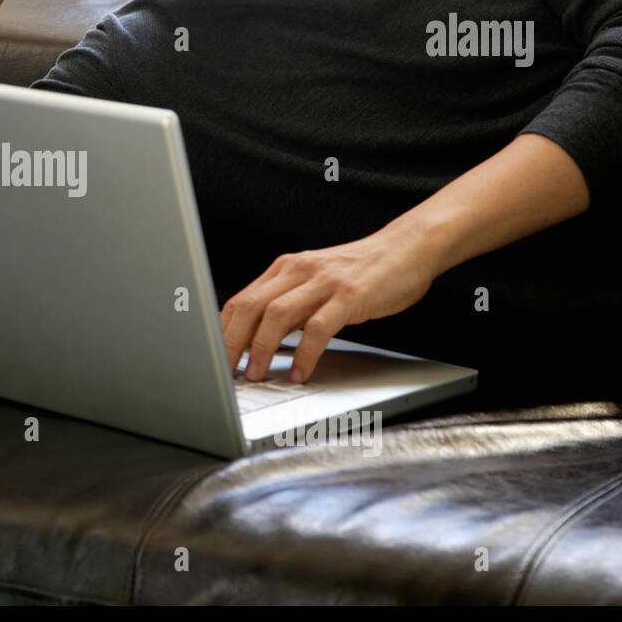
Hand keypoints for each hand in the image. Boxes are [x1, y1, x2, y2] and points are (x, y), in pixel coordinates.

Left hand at [219, 228, 438, 383]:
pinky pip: (318, 327)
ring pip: (276, 314)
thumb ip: (289, 303)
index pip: (240, 300)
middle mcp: (298, 270)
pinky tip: (300, 372)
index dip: (223, 330)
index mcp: (285, 268)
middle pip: (250, 306)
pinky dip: (305, 353)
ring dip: (261, 348)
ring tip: (256, 373)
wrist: (408, 248)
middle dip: (231, 342)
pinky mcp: (349, 296)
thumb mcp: (315, 281)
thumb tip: (259, 338)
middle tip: (225, 370)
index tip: (214, 356)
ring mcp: (323, 282)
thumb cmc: (361, 270)